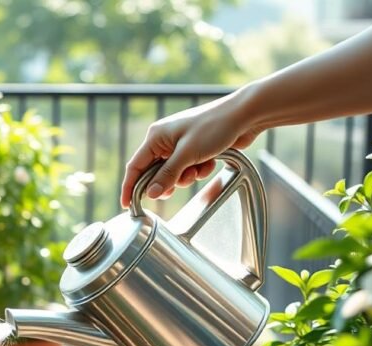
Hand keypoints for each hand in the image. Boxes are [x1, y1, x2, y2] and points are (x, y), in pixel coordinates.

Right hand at [120, 91, 262, 207]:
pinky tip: (209, 162)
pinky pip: (189, 168)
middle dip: (167, 182)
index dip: (130, 187)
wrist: (244, 115)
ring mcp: (180, 144)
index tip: (128, 205)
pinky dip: (198, 169)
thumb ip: (167, 175)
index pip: (135, 166)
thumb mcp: (187, 154)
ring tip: (199, 168)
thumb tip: (151, 193)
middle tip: (173, 191)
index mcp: (156, 136)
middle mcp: (165, 140)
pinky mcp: (194, 149)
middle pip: (155, 172)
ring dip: (187, 176)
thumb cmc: (214, 127)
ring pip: (174, 173)